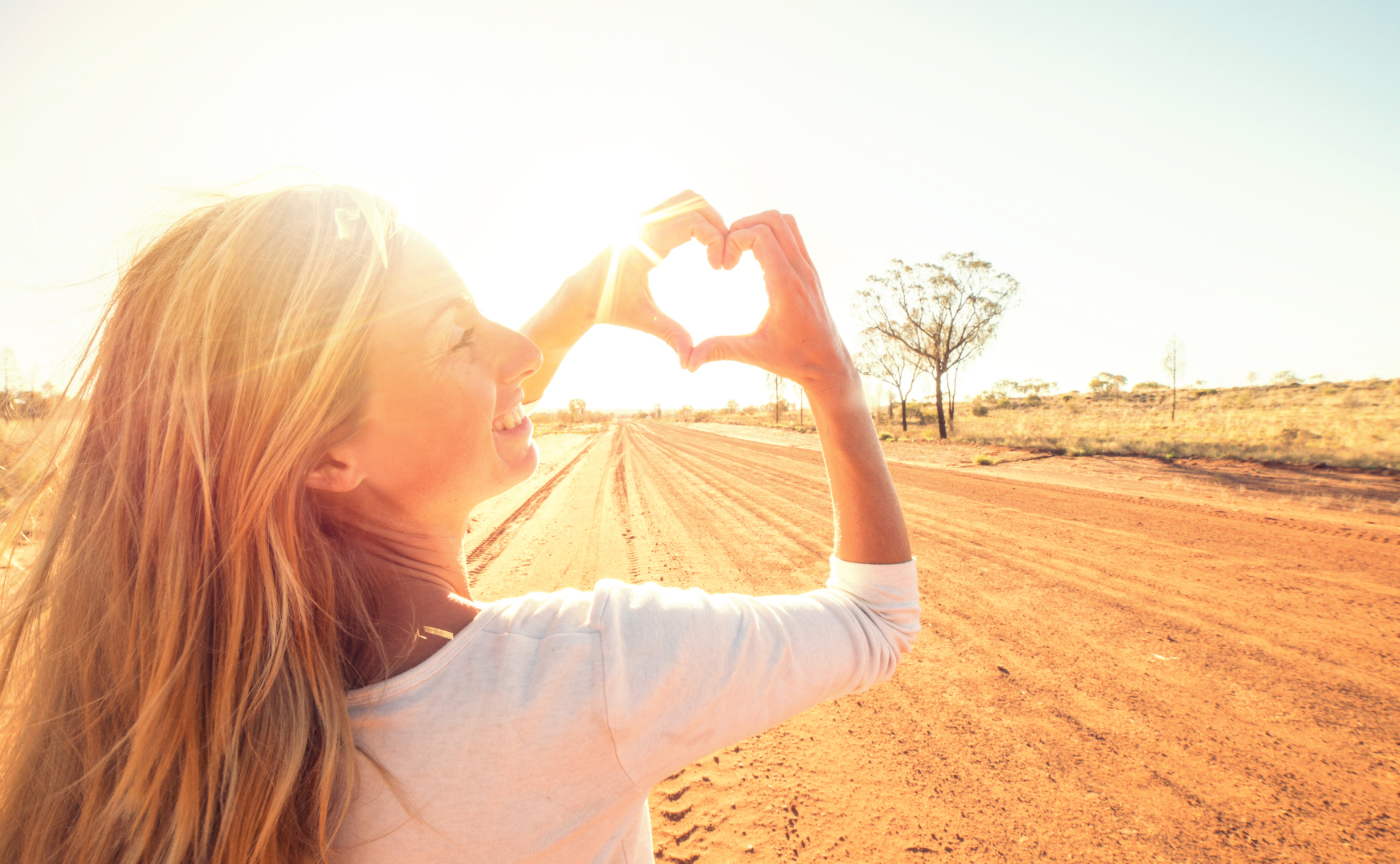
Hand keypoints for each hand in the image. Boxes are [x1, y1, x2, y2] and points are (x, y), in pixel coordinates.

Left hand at [564, 190, 726, 366]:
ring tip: (713, 251)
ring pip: (687, 198)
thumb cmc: (611, 307)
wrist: (583, 294)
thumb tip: (689, 363)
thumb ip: (670, 335)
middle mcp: (644, 222)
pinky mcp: (645, 219)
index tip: (719, 268)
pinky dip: (695, 220)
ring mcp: (643, 217)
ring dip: (707, 219)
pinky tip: (698, 248)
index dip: (717, 240)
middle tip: (722, 257)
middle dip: (718, 225)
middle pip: (695, 201)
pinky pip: (678, 207)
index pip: (694, 220)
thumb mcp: (644, 320)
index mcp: (645, 241)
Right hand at [687, 211, 860, 402]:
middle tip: (728, 251)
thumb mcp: (754, 354)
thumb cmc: (794, 359)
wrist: (829, 364)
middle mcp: (800, 271)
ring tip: (740, 250)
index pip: (760, 236)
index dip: (734, 239)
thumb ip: (720, 351)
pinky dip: (771, 235)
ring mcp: (808, 268)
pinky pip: (793, 236)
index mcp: (786, 286)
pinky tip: (755, 259)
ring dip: (759, 226)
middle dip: (743, 227)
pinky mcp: (810, 271)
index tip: (724, 265)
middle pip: (773, 219)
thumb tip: (688, 362)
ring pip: (786, 222)